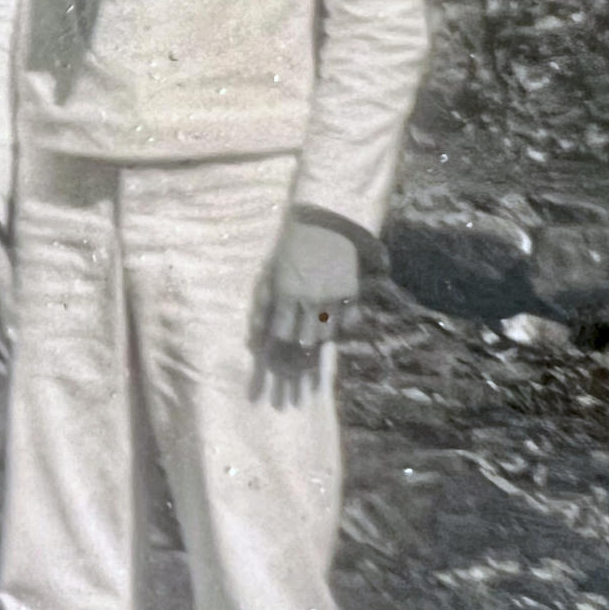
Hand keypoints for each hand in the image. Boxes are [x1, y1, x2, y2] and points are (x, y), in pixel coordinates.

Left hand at [251, 216, 358, 403]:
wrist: (327, 220)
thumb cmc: (291, 247)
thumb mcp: (271, 272)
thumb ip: (263, 306)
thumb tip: (255, 338)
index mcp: (286, 293)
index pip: (279, 337)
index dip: (276, 358)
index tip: (274, 374)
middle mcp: (310, 299)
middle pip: (304, 343)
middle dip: (297, 369)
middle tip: (294, 390)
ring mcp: (334, 296)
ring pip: (328, 337)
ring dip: (319, 352)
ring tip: (312, 372)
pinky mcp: (353, 292)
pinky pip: (349, 323)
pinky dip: (342, 331)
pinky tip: (334, 338)